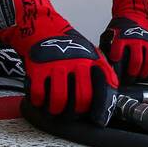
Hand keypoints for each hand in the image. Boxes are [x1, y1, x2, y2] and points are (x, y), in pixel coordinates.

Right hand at [0, 0, 116, 120]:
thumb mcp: (90, 53)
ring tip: (55, 110)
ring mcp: (56, 66)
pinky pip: (39, 94)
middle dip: (77, 112)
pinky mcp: (38, 68)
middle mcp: (77, 64)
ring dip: (57, 110)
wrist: (41, 26)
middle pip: (82, 99)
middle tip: (72, 115)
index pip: (103, 89)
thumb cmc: (67, 44)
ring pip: (60, 100)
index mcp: (92, 61)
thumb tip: (109, 96)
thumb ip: (100, 72)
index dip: (102, 108)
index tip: (98, 120)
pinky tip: (40, 100)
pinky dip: (39, 102)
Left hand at [100, 0, 147, 82]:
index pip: (118, 51)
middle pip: (136, 61)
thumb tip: (99, 62)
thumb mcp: (109, 33)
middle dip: (132, 74)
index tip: (114, 68)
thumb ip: (105, 47)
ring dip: (145, 73)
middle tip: (129, 80)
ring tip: (140, 78)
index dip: (115, 62)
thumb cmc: (121, 26)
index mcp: (122, 37)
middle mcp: (136, 40)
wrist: (136, 13)